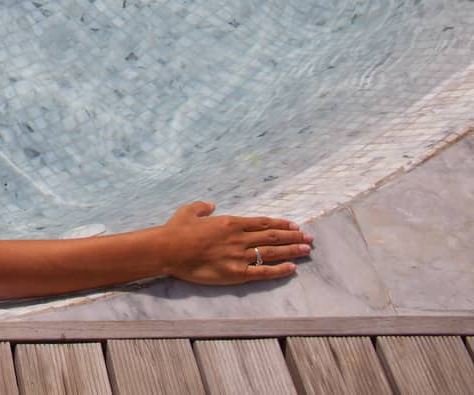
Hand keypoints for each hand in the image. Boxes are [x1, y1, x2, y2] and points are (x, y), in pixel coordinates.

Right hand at [158, 200, 311, 284]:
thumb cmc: (176, 230)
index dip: (281, 224)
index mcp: (230, 222)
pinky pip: (263, 272)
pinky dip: (279, 270)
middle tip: (309, 238)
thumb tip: (211, 204)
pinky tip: (292, 268)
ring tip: (307, 250)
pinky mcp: (235, 273)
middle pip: (272, 236)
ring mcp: (238, 256)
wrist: (167, 249)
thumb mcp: (188, 211)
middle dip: (293, 236)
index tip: (295, 225)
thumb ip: (202, 207)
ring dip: (291, 250)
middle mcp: (239, 238)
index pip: (262, 222)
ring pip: (272, 252)